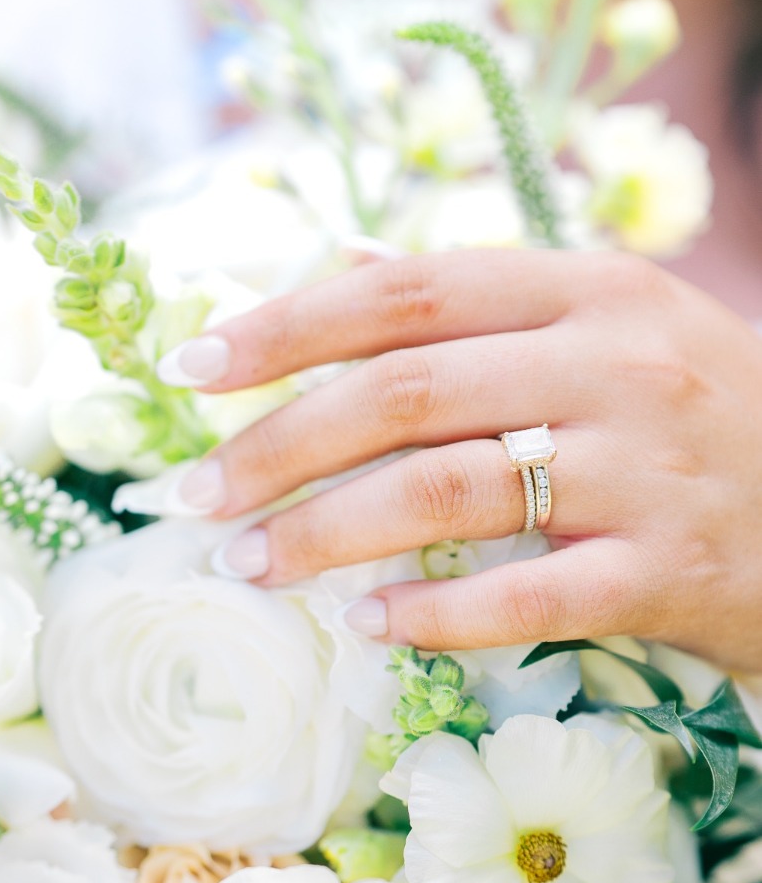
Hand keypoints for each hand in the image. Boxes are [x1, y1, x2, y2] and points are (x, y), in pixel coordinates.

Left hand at [158, 250, 761, 672]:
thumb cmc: (690, 413)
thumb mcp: (603, 325)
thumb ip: (474, 298)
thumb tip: (338, 257)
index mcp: (586, 289)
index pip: (405, 291)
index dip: (286, 327)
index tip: (193, 371)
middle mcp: (615, 364)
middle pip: (406, 394)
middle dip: (278, 446)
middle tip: (195, 497)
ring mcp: (645, 468)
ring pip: (448, 494)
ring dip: (325, 533)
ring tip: (248, 566)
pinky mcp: (666, 570)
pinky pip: (528, 596)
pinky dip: (435, 612)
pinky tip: (365, 624)